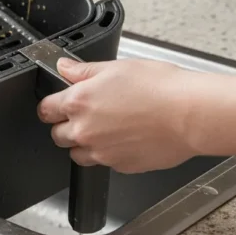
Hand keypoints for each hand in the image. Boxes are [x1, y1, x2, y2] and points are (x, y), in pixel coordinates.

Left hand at [37, 57, 216, 173]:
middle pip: (57, 135)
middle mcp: (84, 131)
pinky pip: (103, 162)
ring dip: (84, 143)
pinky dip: (109, 153)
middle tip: (88, 114)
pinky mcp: (120, 166)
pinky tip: (126, 138)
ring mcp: (101, 153)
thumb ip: (83, 71)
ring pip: (77, 154)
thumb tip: (64, 68)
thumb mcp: (116, 68)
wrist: (190, 115)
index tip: (57, 105)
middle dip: (66, 125)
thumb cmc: (161, 88)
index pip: (46, 110)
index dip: (51, 106)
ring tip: (107, 129)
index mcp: (78, 103)